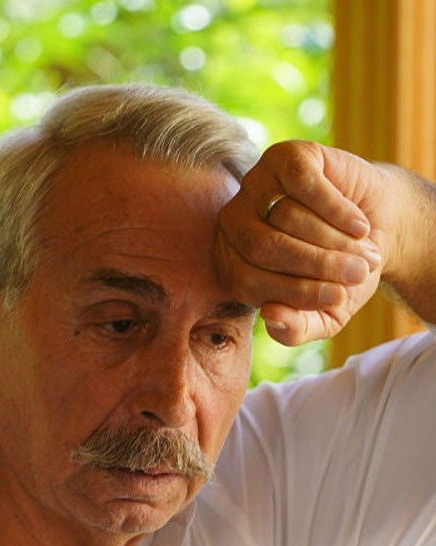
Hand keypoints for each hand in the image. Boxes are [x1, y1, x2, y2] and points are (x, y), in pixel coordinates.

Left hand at [216, 140, 399, 344]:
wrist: (375, 226)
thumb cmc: (341, 274)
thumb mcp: (324, 312)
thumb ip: (297, 328)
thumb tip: (271, 318)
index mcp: (231, 264)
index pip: (248, 282)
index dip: (296, 292)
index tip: (339, 298)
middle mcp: (233, 223)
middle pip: (265, 248)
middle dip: (318, 265)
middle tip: (359, 274)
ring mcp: (254, 185)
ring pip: (287, 216)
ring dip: (334, 239)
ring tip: (364, 252)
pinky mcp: (283, 157)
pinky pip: (305, 185)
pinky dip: (338, 210)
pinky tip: (359, 226)